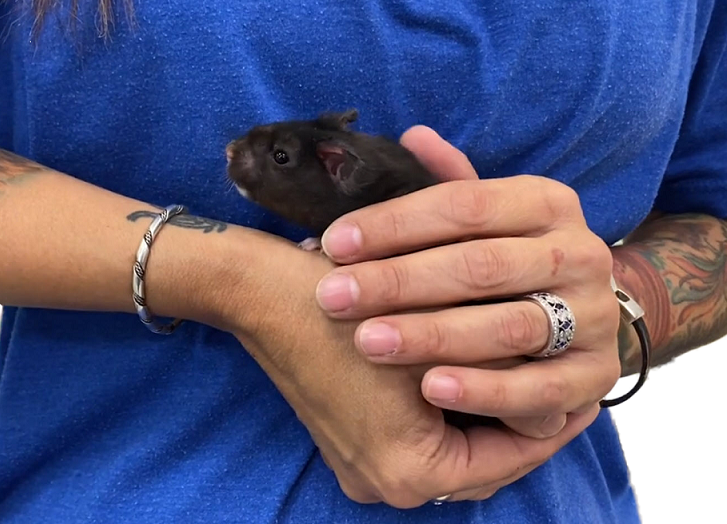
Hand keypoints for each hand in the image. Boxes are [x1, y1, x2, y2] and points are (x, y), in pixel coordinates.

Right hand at [232, 233, 600, 506]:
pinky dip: (452, 415)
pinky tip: (476, 381)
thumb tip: (561, 402)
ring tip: (528, 386)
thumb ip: (503, 379)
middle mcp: (382, 482)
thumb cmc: (350, 305)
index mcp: (407, 471)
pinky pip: (423, 442)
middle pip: (482, 466)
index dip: (552, 426)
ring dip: (486, 420)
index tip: (584, 397)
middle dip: (522, 426)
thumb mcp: (437, 337)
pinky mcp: (350, 442)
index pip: (509, 462)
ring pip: (454, 454)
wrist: (264, 292)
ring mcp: (362, 465)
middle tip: (565, 394)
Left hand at [313, 125, 620, 448]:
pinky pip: (540, 389)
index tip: (332, 244)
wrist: (578, 320)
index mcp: (547, 203)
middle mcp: (579, 253)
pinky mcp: (595, 375)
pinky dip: (485, 390)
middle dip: (398, 281)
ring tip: (368, 342)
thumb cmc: (506, 266)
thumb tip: (413, 136)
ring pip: (508, 326)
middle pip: (481, 264)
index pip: (464, 204)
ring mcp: (593, 316)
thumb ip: (450, 186)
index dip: (394, 223)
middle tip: (333, 297)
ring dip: (431, 335)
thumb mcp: (483, 220)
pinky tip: (430, 390)